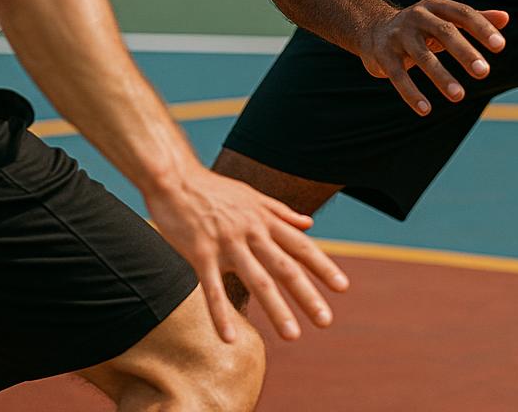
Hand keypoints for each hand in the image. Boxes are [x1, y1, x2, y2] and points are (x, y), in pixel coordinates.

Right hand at [144, 165, 348, 342]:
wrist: (175, 178)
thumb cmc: (214, 189)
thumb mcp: (253, 196)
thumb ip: (281, 212)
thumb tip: (309, 223)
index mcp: (265, 220)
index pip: (300, 246)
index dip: (322, 266)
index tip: (342, 287)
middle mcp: (251, 232)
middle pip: (285, 267)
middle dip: (307, 294)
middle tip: (326, 320)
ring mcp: (227, 243)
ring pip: (257, 280)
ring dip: (276, 309)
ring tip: (292, 335)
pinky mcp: (200, 253)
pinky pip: (213, 288)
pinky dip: (221, 313)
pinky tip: (230, 338)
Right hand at [360, 0, 508, 113]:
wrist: (372, 29)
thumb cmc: (420, 27)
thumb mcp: (445, 19)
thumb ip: (475, 18)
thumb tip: (506, 18)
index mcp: (435, 6)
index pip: (463, 14)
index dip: (482, 29)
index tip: (500, 47)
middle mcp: (417, 16)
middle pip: (444, 32)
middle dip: (464, 52)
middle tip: (484, 72)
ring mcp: (398, 35)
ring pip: (422, 56)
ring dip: (441, 77)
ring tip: (459, 96)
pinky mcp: (383, 55)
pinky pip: (398, 75)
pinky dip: (411, 93)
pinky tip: (426, 110)